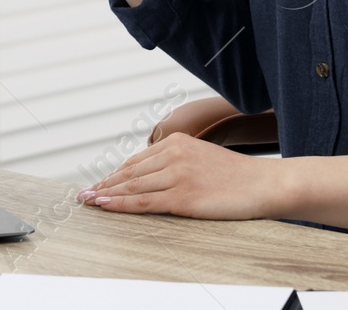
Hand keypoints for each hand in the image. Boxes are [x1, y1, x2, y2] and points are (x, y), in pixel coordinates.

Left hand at [75, 132, 285, 220]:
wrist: (264, 184)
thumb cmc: (238, 176)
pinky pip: (143, 202)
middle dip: (104, 183)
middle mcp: (174, 154)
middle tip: (83, 193)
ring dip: (106, 194)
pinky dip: (120, 205)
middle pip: (129, 172)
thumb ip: (178, 161)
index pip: (137, 160)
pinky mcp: (182, 197)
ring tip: (88, 201)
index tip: (100, 182)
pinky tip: (106, 206)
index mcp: (178, 141)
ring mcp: (177, 175)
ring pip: (132, 187)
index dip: (115, 173)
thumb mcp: (203, 157)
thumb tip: (152, 176)